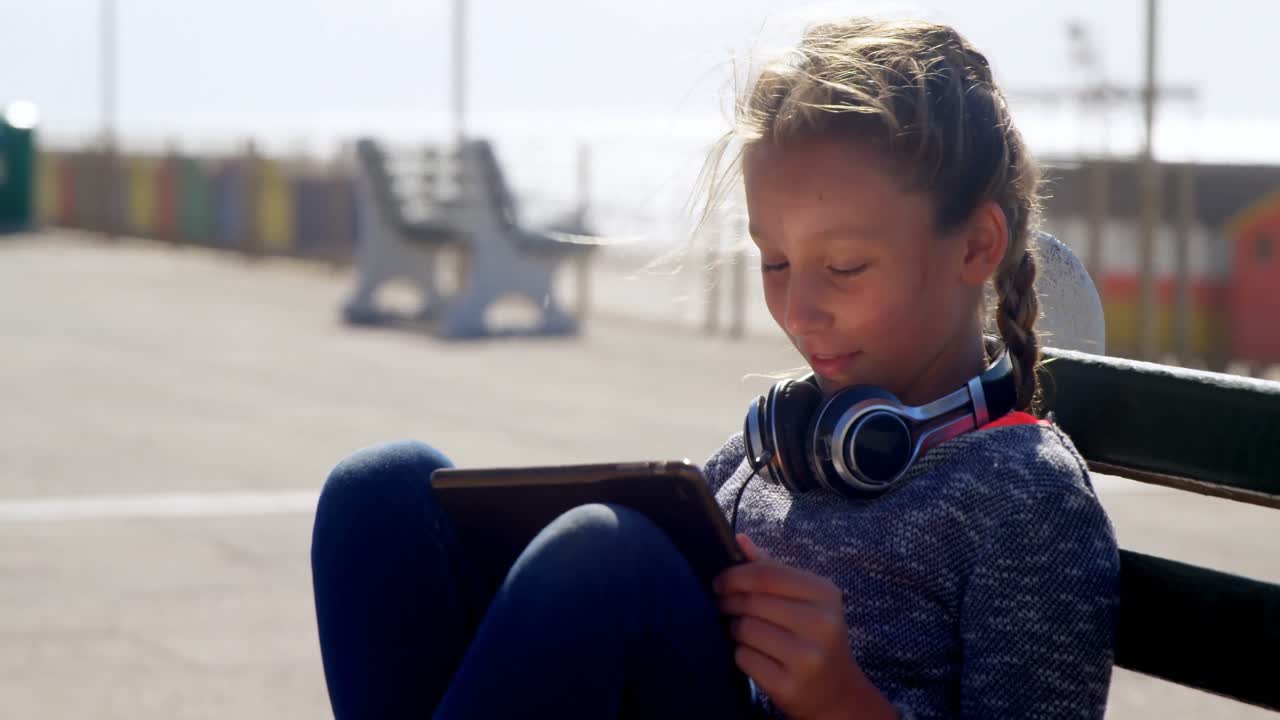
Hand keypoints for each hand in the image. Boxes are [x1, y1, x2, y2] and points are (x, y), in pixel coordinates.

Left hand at [714, 534, 896, 719]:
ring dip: (735, 629)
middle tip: (724, 606)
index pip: (766, 574)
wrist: (838, 692)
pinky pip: (744, 658)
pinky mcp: (789, 685)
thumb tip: (739, 539)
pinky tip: (754, 655)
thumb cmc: (815, 636)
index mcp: (825, 594)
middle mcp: (821, 624)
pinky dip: (741, 654)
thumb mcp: (806, 599)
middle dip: (729, 602)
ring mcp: (807, 657)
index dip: (734, 575)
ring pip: (744, 629)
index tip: (720, 582)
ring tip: (744, 631)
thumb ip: (772, 569)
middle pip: (751, 602)